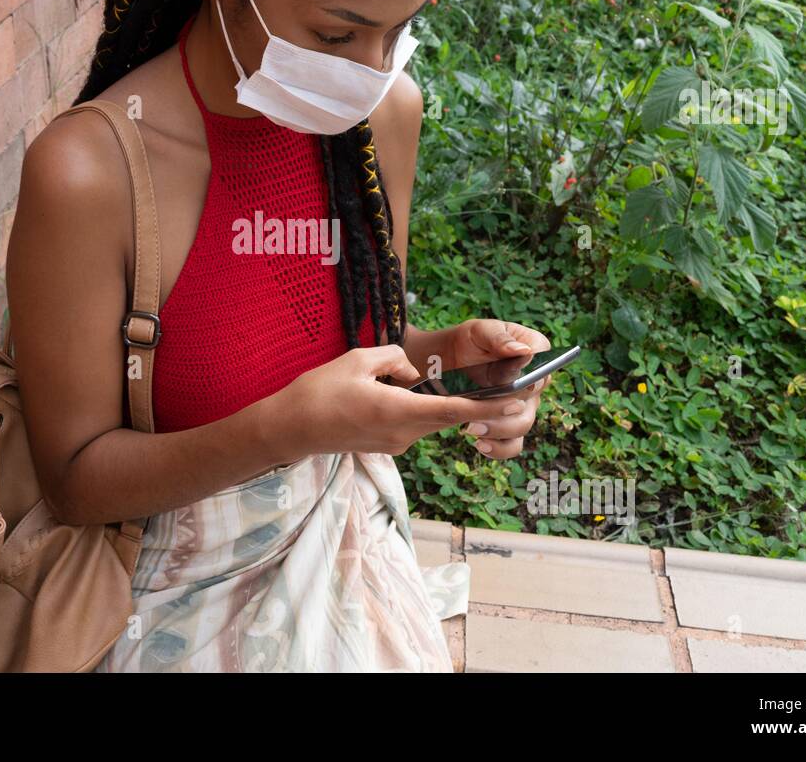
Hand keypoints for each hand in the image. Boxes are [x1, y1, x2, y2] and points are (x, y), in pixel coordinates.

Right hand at [266, 345, 510, 462]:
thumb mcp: (357, 359)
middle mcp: (402, 434)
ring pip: (431, 421)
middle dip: (478, 407)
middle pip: (448, 418)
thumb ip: (394, 359)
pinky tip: (410, 393)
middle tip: (507, 390)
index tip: (515, 402)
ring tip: (462, 386)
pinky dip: (423, 411)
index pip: (453, 411)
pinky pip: (415, 424)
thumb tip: (412, 372)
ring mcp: (395, 444)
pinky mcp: (387, 446)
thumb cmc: (319, 391)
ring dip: (446, 407)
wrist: (290, 429)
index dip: (488, 407)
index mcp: (397, 411)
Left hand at [445, 319, 552, 459]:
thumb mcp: (481, 332)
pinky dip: (498, 449)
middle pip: (532, 400)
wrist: (449, 362)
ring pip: (521, 425)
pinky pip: (512, 444)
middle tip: (482, 410)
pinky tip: (480, 445)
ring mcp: (523, 406)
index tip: (511, 380)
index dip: (530, 374)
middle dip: (507, 407)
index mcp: (535, 352)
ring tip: (472, 428)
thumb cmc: (471, 341)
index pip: (545, 364)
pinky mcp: (507, 425)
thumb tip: (524, 352)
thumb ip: (500, 339)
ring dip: (499, 430)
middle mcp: (535, 382)